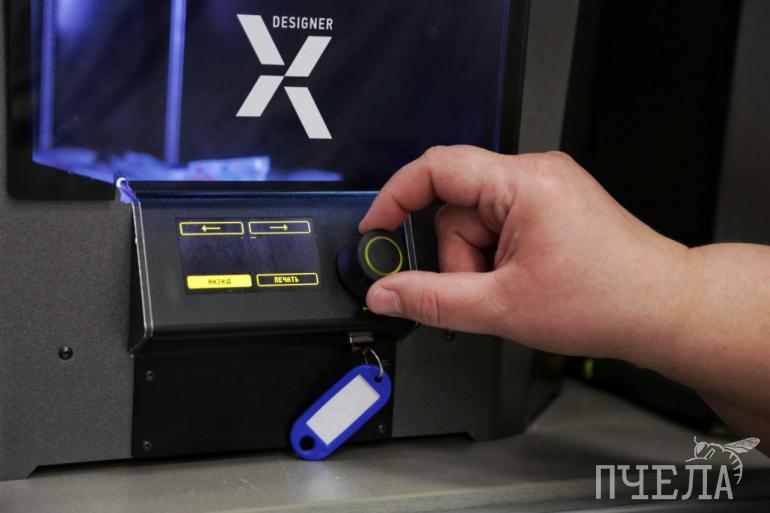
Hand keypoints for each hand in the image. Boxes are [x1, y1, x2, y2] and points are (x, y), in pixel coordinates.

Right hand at [359, 146, 690, 359]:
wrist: (661, 308)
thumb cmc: (607, 299)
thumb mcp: (502, 306)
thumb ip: (432, 300)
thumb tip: (387, 292)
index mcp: (523, 183)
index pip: (436, 168)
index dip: (395, 197)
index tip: (378, 227)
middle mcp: (535, 174)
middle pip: (456, 207)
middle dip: (459, 257)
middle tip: (485, 290)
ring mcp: (545, 188)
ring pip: (476, 222)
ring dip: (479, 262)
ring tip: (514, 290)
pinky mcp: (550, 205)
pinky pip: (499, 225)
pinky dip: (497, 258)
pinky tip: (523, 281)